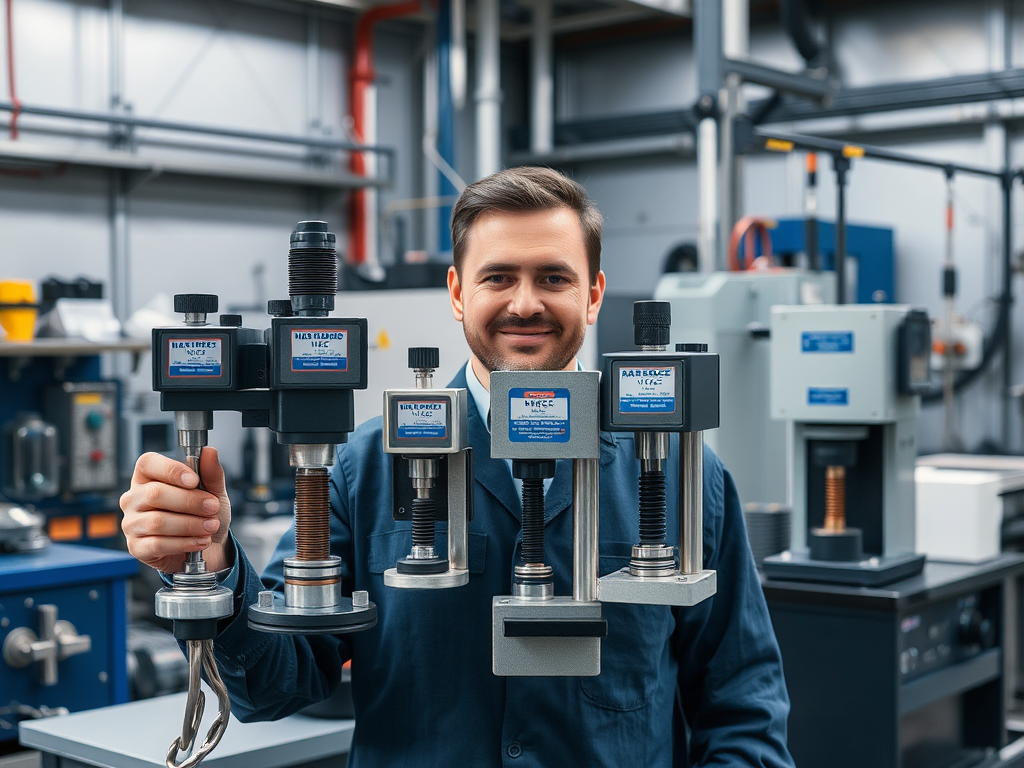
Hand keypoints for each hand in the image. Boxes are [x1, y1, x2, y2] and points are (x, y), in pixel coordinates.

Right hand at [120, 448, 233, 573]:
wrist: (208, 545)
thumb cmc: (204, 513)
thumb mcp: (214, 491)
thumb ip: (211, 473)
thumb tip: (209, 451)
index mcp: (148, 477)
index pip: (147, 463)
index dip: (171, 470)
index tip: (194, 480)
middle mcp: (134, 497)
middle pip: (155, 493)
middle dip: (190, 501)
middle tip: (212, 507)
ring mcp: (132, 523)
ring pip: (157, 521)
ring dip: (190, 524)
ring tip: (211, 526)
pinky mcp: (136, 547)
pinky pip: (158, 544)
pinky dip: (185, 543)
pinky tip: (201, 541)